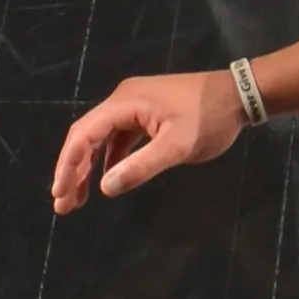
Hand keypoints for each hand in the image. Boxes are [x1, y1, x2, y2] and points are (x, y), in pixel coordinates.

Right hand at [47, 65, 243, 210]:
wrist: (240, 94)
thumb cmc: (210, 118)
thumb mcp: (177, 147)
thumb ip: (140, 167)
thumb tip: (104, 188)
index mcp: (125, 103)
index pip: (83, 135)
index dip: (68, 166)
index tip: (59, 194)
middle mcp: (123, 99)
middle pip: (86, 135)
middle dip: (73, 170)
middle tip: (64, 204)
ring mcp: (135, 104)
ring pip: (101, 137)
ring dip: (89, 166)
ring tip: (79, 198)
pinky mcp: (147, 112)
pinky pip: (118, 136)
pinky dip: (109, 158)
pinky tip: (108, 178)